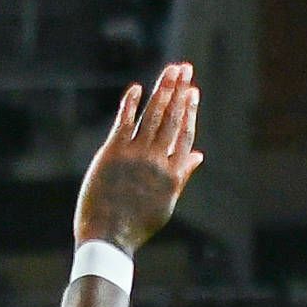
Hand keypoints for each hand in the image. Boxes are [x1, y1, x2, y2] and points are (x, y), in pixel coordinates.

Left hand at [77, 66, 204, 250]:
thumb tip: (198, 154)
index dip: (190, 110)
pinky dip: (131, 104)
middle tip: (185, 68)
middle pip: (172, 118)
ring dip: (162, 90)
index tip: (193, 91)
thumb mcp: (166, 203)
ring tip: (171, 70)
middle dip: (179, 90)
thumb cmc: (136, 224)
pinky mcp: (113, 153)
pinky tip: (137, 88)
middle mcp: (158, 161)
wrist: (108, 238)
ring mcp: (136, 155)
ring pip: (153, 116)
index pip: (186, 133)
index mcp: (174, 174)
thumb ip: (182, 175)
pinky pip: (124, 122)